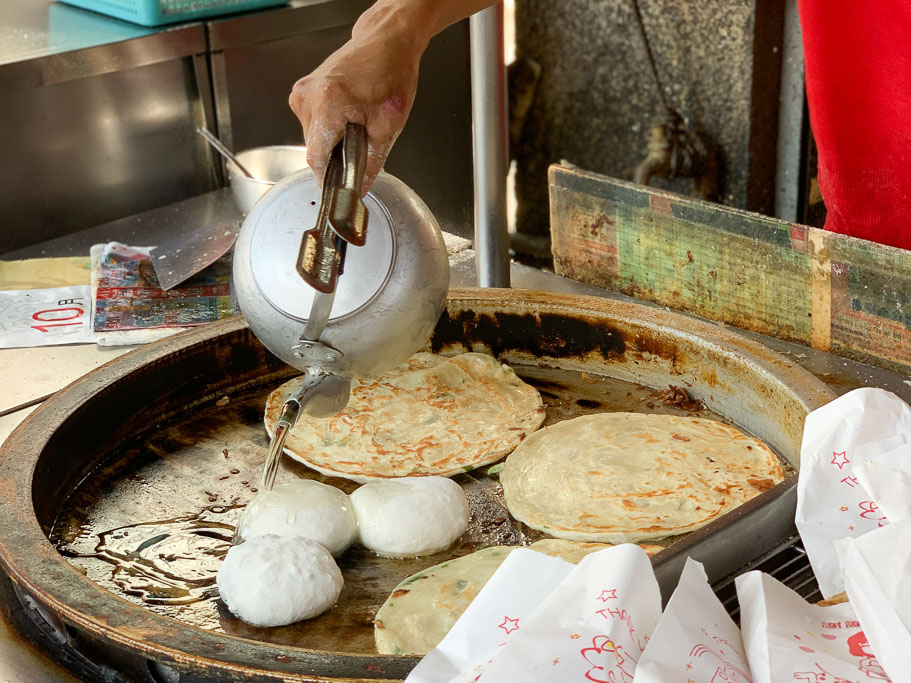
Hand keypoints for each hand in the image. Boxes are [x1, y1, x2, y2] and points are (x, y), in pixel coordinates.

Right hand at [289, 4, 429, 193]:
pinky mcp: (303, 92)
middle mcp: (308, 97)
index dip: (331, 179)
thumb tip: (360, 189)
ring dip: (334, 142)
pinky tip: (348, 117)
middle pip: (315, 150)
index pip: (317, 159)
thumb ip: (372, 163)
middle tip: (362, 149)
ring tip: (358, 126)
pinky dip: (330, 128)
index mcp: (327, 103)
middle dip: (337, 158)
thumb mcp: (388, 126)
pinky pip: (313, 124)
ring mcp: (302, 93)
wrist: (386, 42)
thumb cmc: (391, 73)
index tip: (342, 189)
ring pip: (313, 138)